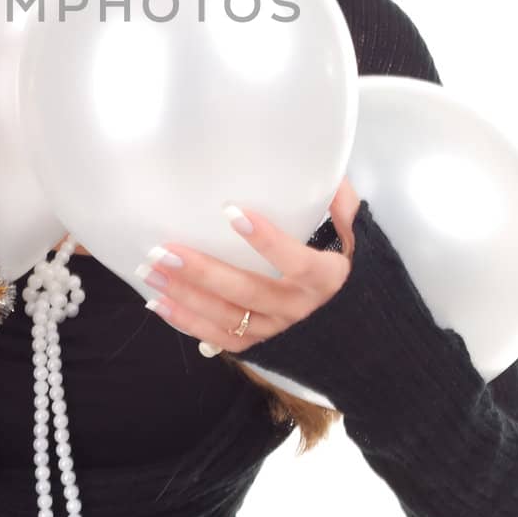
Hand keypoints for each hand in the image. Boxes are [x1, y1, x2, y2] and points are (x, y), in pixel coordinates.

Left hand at [139, 177, 360, 355]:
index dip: (266, 239)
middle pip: (247, 292)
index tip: (230, 211)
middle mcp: (301, 309)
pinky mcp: (263, 346)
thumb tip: (328, 169)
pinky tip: (159, 302)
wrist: (366, 343)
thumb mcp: (361, 243)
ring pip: (227, 317)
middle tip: (163, 249)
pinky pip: (221, 339)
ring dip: (185, 295)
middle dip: (202, 271)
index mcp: (328, 279)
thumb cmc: (356, 280)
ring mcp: (279, 331)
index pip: (296, 261)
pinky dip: (188, 323)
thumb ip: (344, 207)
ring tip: (150, 271)